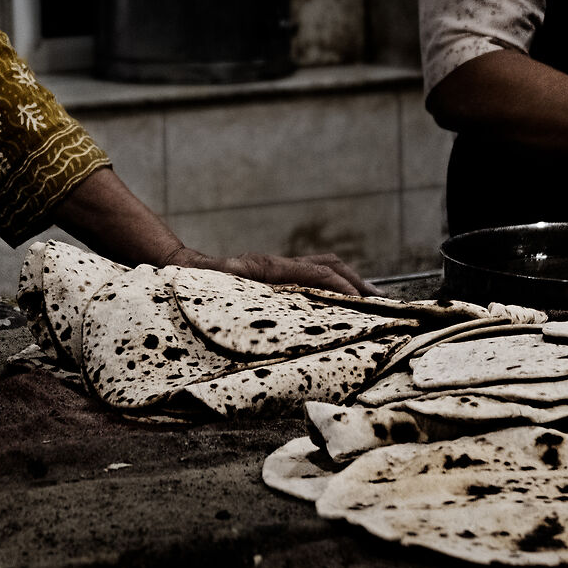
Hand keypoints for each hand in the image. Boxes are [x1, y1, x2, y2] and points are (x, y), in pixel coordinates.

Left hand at [165, 245, 368, 296]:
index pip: (318, 273)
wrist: (183, 271)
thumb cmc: (199, 286)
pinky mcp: (278, 276)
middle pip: (330, 266)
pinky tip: (345, 302)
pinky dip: (335, 285)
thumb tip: (262, 292)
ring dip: (351, 282)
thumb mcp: (219, 289)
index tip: (363, 303)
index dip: (342, 288)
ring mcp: (280, 268)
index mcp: (270, 267)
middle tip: (383, 301)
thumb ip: (237, 290)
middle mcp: (279, 264)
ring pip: (325, 268)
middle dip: (358, 282)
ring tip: (375, 300)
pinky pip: (314, 276)